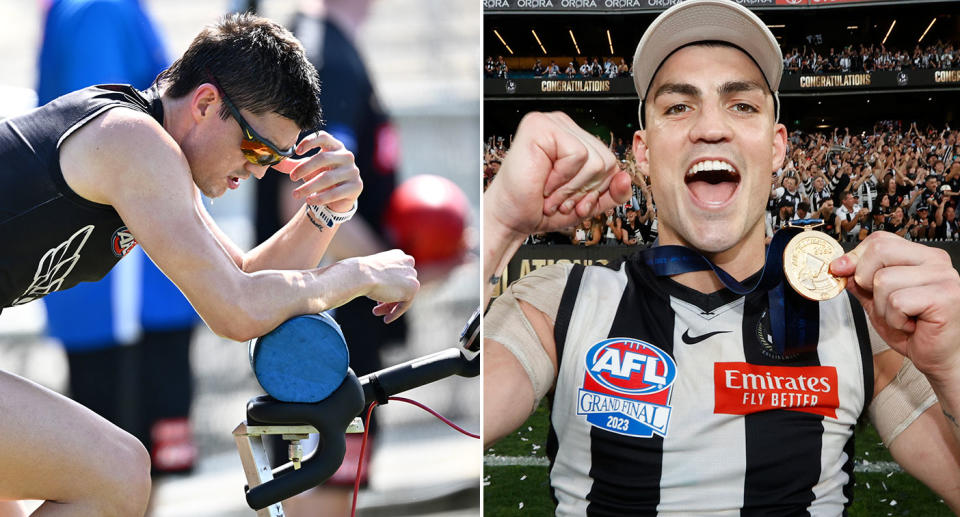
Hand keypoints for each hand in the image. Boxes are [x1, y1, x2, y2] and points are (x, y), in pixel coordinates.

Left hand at [273, 131, 361, 212]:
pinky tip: (309, 201)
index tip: (296, 151)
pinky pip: (336, 193)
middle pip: (323, 158)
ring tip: (295, 194)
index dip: (310, 141)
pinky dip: (320, 198)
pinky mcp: (356, 187)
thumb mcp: (306, 169)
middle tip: (291, 178)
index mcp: (335, 146)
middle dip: (304, 168)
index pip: (324, 137)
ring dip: (309, 186)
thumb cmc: (320, 177)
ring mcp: (353, 171)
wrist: (338, 198)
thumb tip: (271, 161)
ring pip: (328, 178)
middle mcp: (347, 156)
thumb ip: (290, 165)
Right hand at [347, 249, 419, 322]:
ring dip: (390, 306)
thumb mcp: (372, 272)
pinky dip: (396, 312)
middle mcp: (408, 262)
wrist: (361, 274)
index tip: (378, 296)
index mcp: (398, 255)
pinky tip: (386, 319)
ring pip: (404, 295)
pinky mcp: (413, 287)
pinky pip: (405, 304)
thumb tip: (388, 290)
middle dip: (389, 297)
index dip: (388, 287)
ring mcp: (411, 274)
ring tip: (377, 312)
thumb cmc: (361, 272)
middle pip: (401, 285)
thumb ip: (384, 278)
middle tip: (376, 306)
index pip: (398, 275)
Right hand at [485, 112, 631, 236]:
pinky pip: (577, 154)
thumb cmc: (539, 207)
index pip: (610, 161)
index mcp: (575, 140)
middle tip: (561, 199)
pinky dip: (562, 177)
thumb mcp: (585, 204)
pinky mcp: (541, 126)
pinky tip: (546, 182)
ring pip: (595, 159)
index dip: (597, 189)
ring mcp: (553, 123)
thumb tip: (626, 179)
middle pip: (607, 160)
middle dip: (585, 190)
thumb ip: (610, 193)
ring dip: (571, 187)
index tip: (574, 202)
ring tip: (552, 194)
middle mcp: (565, 128)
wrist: (511, 218)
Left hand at [830, 232, 959, 381]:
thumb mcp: (877, 300)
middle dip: (866, 280)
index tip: (843, 272)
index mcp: (921, 255)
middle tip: (884, 303)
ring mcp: (943, 277)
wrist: (938, 357)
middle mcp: (936, 261)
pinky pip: (897, 301)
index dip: (856, 257)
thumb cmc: (913, 329)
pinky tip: (912, 325)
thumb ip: (860, 281)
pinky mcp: (944, 297)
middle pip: (880, 250)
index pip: (880, 240)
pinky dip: (895, 319)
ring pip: (884, 279)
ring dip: (883, 307)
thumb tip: (838, 265)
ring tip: (902, 317)